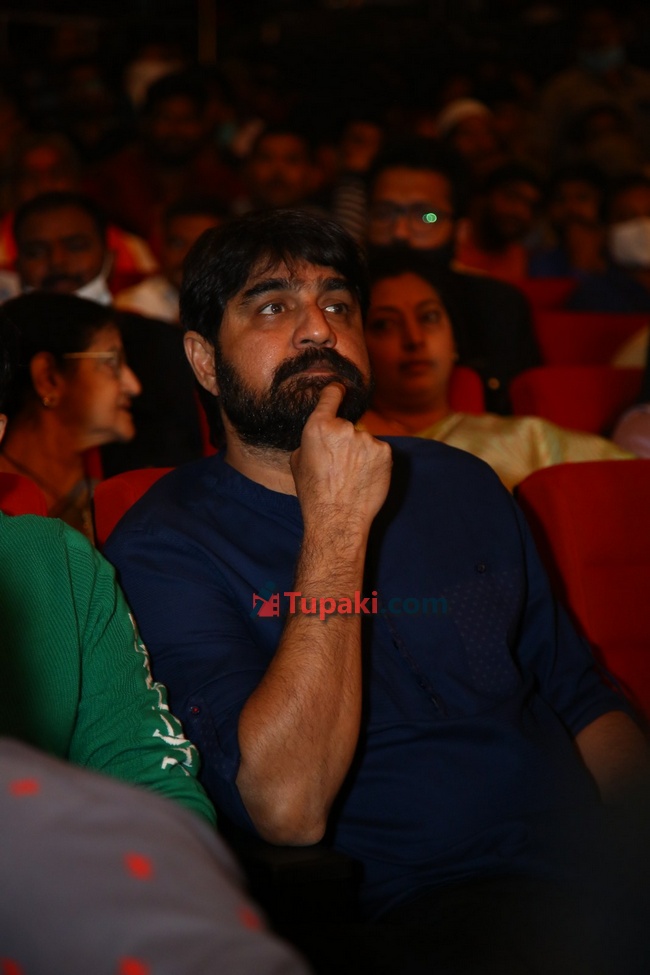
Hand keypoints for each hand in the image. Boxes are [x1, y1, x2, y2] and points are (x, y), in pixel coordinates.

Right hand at [290, 383, 391, 533]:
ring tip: (351, 476)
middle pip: (348, 425)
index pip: (332, 394)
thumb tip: (320, 432)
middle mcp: (344, 428)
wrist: (338, 519)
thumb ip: (311, 440)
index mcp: (318, 426)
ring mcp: (367, 439)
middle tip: (339, 465)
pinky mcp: (385, 451)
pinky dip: (374, 462)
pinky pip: (378, 450)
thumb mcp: (298, 462)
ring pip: (364, 440)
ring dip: (360, 452)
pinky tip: (364, 478)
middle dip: (345, 440)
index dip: (336, 392)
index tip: (340, 390)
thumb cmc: (314, 494)